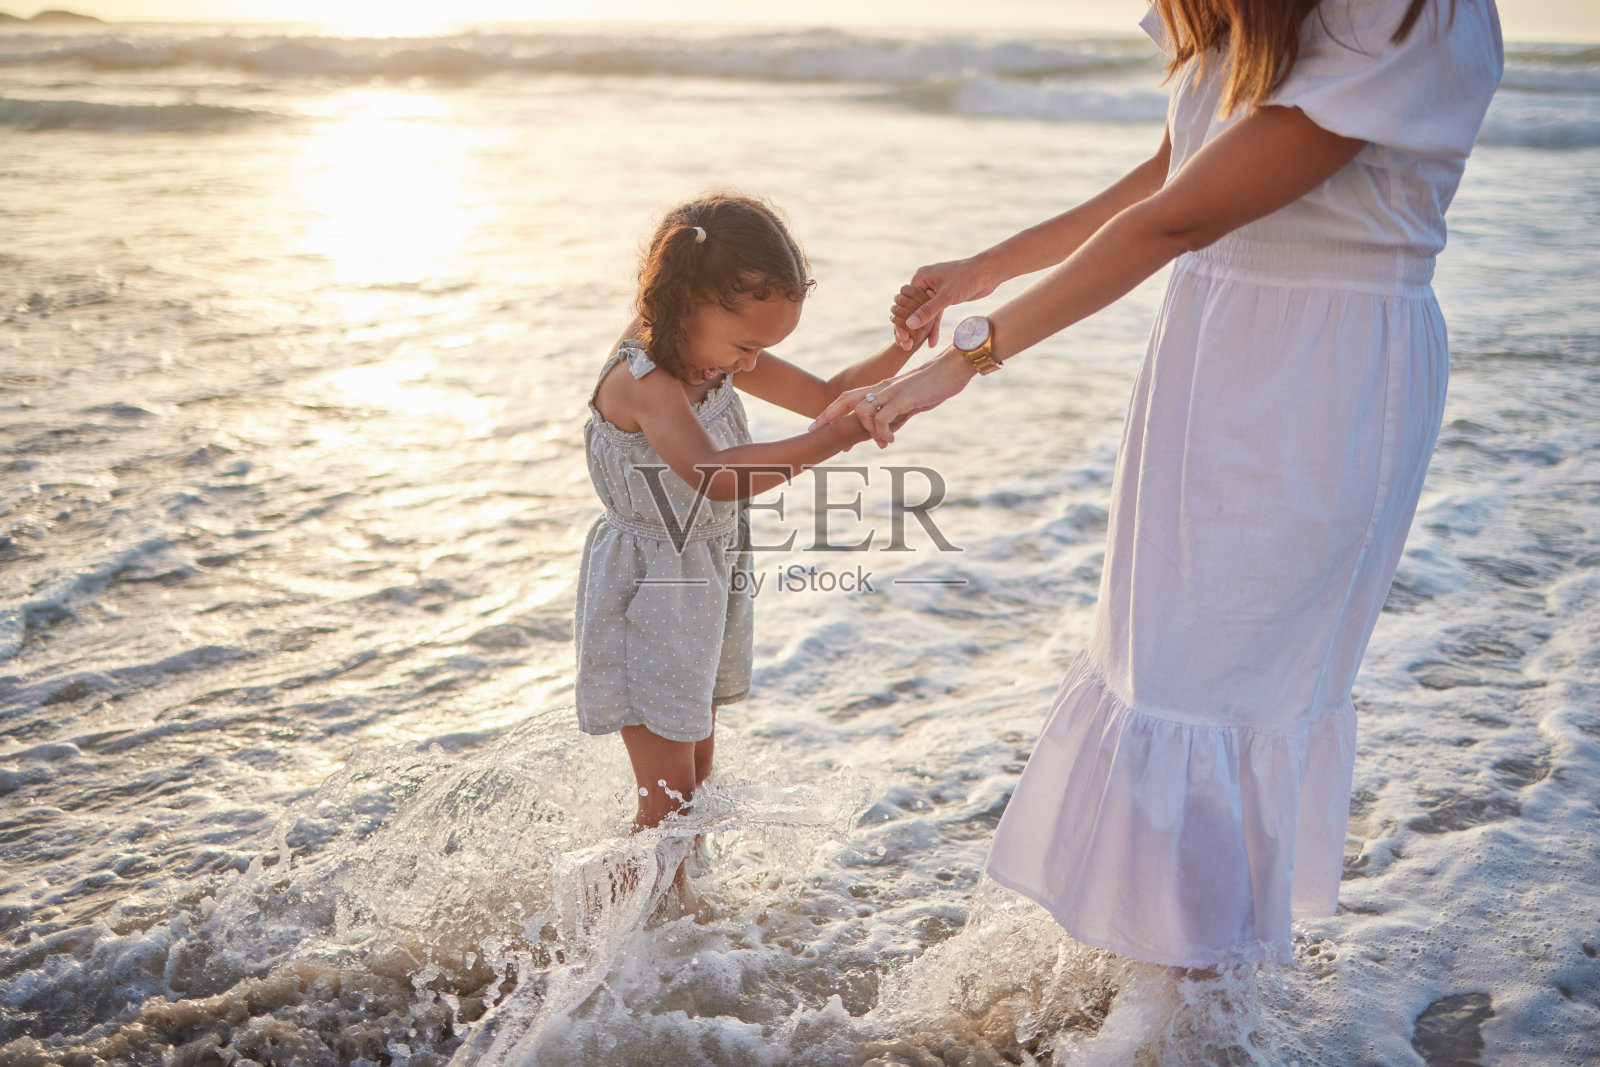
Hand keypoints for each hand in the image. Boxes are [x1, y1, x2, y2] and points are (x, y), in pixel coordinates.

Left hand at [811, 350, 974, 445]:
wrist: (952, 369)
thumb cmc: (933, 386)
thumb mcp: (910, 403)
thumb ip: (896, 416)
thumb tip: (886, 433)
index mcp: (881, 388)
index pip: (848, 397)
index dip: (831, 410)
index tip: (816, 423)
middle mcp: (881, 388)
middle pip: (846, 399)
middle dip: (828, 415)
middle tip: (814, 430)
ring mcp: (891, 392)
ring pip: (863, 412)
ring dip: (867, 432)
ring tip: (881, 443)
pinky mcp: (904, 398)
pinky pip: (883, 418)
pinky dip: (882, 432)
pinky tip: (889, 440)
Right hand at [890, 255, 998, 350]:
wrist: (989, 272)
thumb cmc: (967, 277)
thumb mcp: (946, 296)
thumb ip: (928, 311)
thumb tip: (909, 324)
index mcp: (921, 277)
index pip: (905, 301)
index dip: (903, 319)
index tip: (903, 336)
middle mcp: (925, 283)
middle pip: (913, 308)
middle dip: (911, 326)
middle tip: (907, 344)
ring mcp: (935, 291)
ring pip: (925, 313)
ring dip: (922, 329)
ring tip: (915, 347)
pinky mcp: (945, 298)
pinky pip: (935, 314)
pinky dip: (934, 327)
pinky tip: (932, 343)